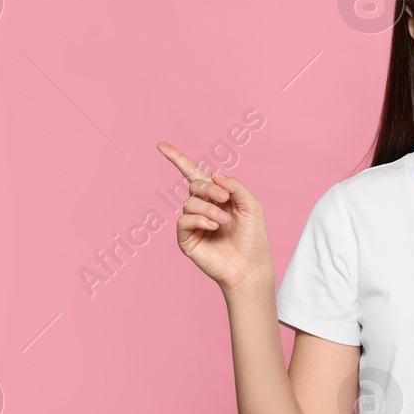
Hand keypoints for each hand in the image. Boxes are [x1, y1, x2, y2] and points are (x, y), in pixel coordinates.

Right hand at [156, 142, 274, 295]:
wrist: (250, 267)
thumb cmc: (253, 239)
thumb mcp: (252, 205)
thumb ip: (235, 186)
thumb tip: (213, 173)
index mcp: (216, 197)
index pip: (193, 174)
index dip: (177, 159)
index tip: (161, 146)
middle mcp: (202, 208)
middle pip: (194, 185)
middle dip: (209, 188)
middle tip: (224, 199)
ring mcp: (193, 224)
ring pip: (190, 202)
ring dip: (209, 208)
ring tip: (224, 221)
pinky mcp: (186, 239)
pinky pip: (184, 220)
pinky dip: (199, 219)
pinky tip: (213, 227)